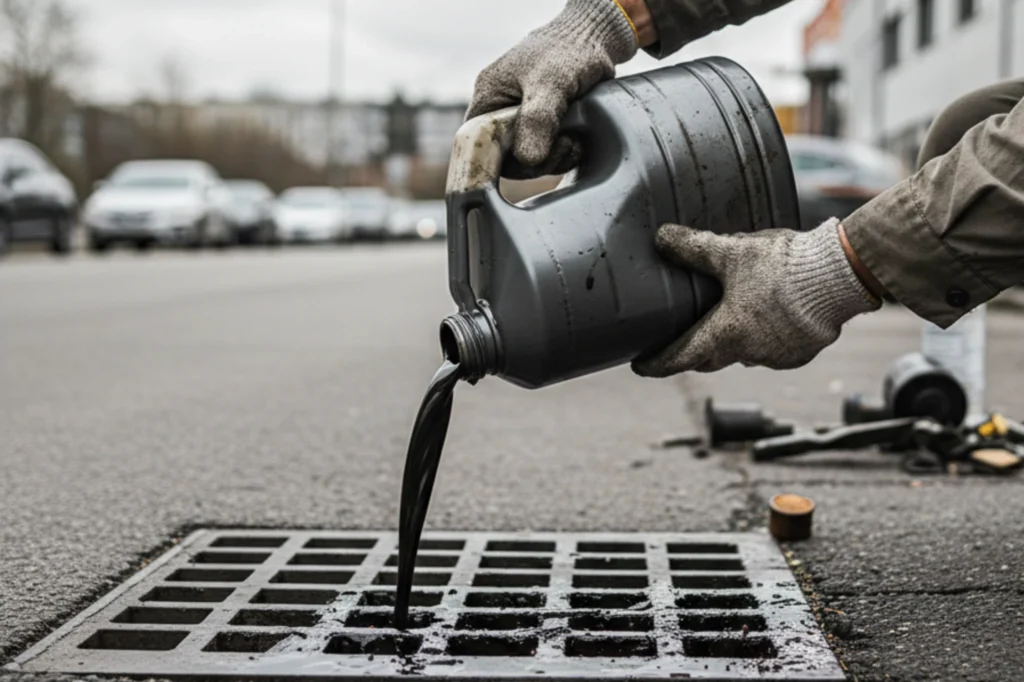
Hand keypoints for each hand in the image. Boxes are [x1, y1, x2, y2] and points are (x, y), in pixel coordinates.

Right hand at [466, 0, 638, 177]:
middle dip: (536, 160)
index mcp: (488, 97)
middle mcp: (501, 111)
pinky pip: (546, 153)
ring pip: (529, 159)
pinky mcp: (544, 127)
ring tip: (573, 141)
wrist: (596, 37)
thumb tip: (529, 159)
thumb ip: (538, 119)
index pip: (480, 145)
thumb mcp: (551, 83)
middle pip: (506, 158)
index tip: (534, 157)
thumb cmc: (567, 50)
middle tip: (563, 146)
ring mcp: (523, 120)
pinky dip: (562, 154)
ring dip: (553, 157)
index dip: (502, 159)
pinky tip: (577, 142)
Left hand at [632, 219, 881, 376]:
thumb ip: (693, 247)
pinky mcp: (800, 354)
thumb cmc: (783, 267)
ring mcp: (776, 357)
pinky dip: (762, 340)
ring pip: (742, 355)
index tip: (641, 366)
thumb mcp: (731, 252)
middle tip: (679, 343)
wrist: (839, 276)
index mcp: (725, 335)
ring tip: (726, 323)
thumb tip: (661, 237)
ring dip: (730, 343)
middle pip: (708, 360)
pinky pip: (771, 352)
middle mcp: (748, 354)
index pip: (679, 359)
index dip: (657, 363)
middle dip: (691, 353)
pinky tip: (764, 321)